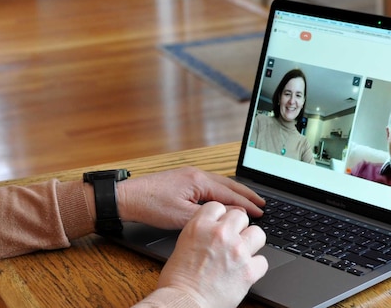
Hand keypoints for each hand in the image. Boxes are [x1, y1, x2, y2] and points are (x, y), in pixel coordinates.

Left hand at [116, 167, 264, 229]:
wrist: (127, 198)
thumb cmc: (151, 206)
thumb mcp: (182, 216)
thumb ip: (209, 216)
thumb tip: (230, 216)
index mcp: (198, 180)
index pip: (229, 193)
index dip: (247, 204)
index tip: (261, 212)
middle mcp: (195, 174)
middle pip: (228, 184)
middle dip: (246, 194)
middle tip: (263, 203)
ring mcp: (188, 175)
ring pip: (219, 183)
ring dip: (235, 192)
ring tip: (249, 200)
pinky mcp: (182, 180)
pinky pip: (208, 185)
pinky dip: (221, 192)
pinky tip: (224, 198)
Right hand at [156, 202, 267, 307]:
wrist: (184, 302)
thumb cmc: (178, 279)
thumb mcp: (182, 244)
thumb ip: (200, 233)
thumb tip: (212, 233)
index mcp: (200, 225)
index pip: (218, 206)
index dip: (220, 216)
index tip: (221, 224)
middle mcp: (220, 234)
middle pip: (240, 215)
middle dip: (238, 226)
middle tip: (234, 238)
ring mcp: (237, 251)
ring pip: (258, 233)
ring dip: (251, 242)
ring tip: (244, 252)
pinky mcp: (249, 270)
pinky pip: (263, 261)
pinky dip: (256, 266)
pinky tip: (246, 271)